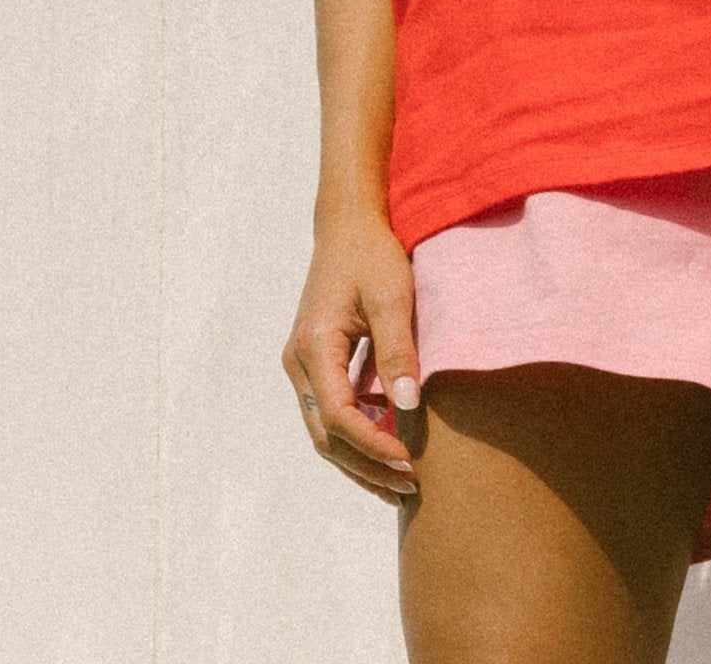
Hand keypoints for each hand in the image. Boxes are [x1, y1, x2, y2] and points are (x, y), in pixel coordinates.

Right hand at [282, 208, 422, 506]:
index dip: (374, 446)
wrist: (348, 224)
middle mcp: (299, 363)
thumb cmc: (372, 255)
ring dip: (360, 459)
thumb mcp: (392, 297)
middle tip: (410, 487)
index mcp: (313, 348)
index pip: (340, 418)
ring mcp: (303, 364)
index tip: (411, 462)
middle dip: (366, 467)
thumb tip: (408, 408)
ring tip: (401, 481)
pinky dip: (357, 435)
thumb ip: (398, 352)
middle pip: (326, 436)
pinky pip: (331, 411)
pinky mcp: (315, 362)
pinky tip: (390, 444)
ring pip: (325, 430)